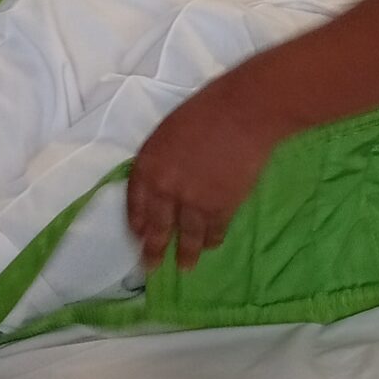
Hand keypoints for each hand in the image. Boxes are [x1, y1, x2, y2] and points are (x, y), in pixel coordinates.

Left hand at [126, 69, 288, 272]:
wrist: (242, 113)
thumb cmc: (205, 111)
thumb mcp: (167, 132)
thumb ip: (160, 160)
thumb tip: (162, 183)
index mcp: (148, 165)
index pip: (135, 202)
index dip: (136, 222)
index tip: (138, 235)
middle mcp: (165, 189)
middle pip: (157, 226)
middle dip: (154, 249)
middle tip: (151, 268)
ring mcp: (194, 201)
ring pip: (187, 236)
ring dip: (186, 254)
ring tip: (185, 267)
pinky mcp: (221, 207)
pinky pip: (214, 231)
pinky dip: (213, 240)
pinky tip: (212, 245)